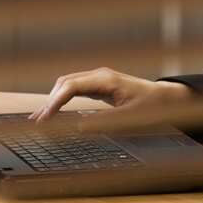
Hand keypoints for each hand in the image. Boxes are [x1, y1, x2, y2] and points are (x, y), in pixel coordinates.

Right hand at [28, 67, 192, 123]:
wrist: (165, 98)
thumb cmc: (150, 107)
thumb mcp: (128, 118)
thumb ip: (103, 122)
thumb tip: (77, 127)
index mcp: (105, 80)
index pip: (71, 86)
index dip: (54, 102)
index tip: (44, 118)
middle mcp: (99, 75)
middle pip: (65, 83)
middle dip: (49, 101)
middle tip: (37, 122)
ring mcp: (99, 78)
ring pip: (67, 84)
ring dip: (53, 100)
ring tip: (38, 118)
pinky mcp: (99, 85)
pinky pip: (75, 89)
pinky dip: (62, 99)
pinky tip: (52, 111)